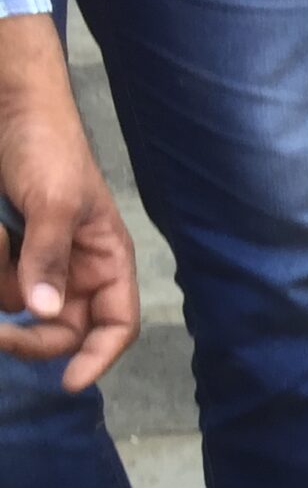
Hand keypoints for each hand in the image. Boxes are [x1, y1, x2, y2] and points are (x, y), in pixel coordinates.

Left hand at [0, 15, 136, 392]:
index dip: (98, 358)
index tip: (68, 381)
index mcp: (105, 260)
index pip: (116, 325)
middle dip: (31, 337)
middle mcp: (75, 269)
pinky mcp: (6, 253)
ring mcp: (37, 263)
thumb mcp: (54, 201)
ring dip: (1, 292)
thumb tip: (43, 315)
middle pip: (62, 330)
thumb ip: (49, 258)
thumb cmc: (47, 146)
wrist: (9, 106)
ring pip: (21, 309)